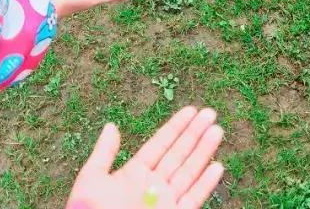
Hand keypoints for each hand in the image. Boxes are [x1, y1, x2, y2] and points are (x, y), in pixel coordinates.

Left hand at [67, 106, 224, 208]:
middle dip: (195, 134)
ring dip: (203, 152)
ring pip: (190, 171)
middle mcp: (154, 185)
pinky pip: (194, 198)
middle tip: (210, 113)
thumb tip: (112, 125)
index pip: (160, 144)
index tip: (191, 110)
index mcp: (135, 173)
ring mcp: (166, 201)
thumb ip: (104, 152)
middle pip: (179, 154)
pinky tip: (217, 166)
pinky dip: (206, 184)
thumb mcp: (92, 179)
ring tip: (217, 130)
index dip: (176, 127)